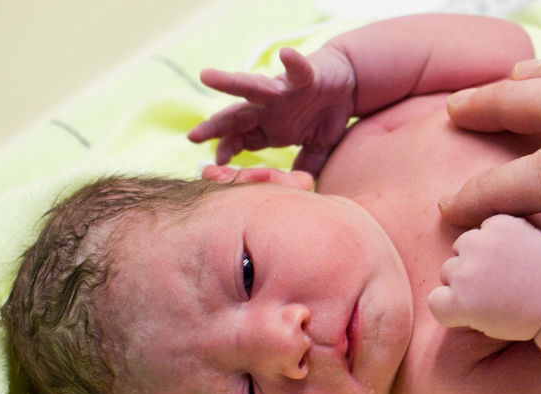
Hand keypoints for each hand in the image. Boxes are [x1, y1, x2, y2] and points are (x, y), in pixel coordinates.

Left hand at [187, 47, 355, 174]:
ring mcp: (284, 91)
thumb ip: (306, 165)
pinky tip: (285, 55)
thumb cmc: (328, 113)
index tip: (216, 165)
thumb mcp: (318, 147)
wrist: (348, 81)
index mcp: (270, 127)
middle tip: (192, 137)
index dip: (227, 150)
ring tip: (206, 76)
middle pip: (236, 118)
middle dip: (215, 127)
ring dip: (229, 82)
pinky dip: (292, 62)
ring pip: (252, 86)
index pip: (241, 140)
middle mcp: (269, 109)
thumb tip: (300, 191)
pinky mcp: (305, 76)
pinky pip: (297, 70)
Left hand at [429, 215, 540, 342]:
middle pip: (457, 256)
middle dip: (473, 275)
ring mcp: (468, 270)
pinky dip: (450, 313)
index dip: (489, 262)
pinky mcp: (461, 299)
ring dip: (464, 293)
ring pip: (447, 278)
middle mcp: (479, 240)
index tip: (513, 274)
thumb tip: (449, 211)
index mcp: (497, 222)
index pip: (473, 239)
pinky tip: (478, 317)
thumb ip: (497, 235)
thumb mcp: (528, 240)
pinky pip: (436, 304)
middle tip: (504, 292)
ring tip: (497, 304)